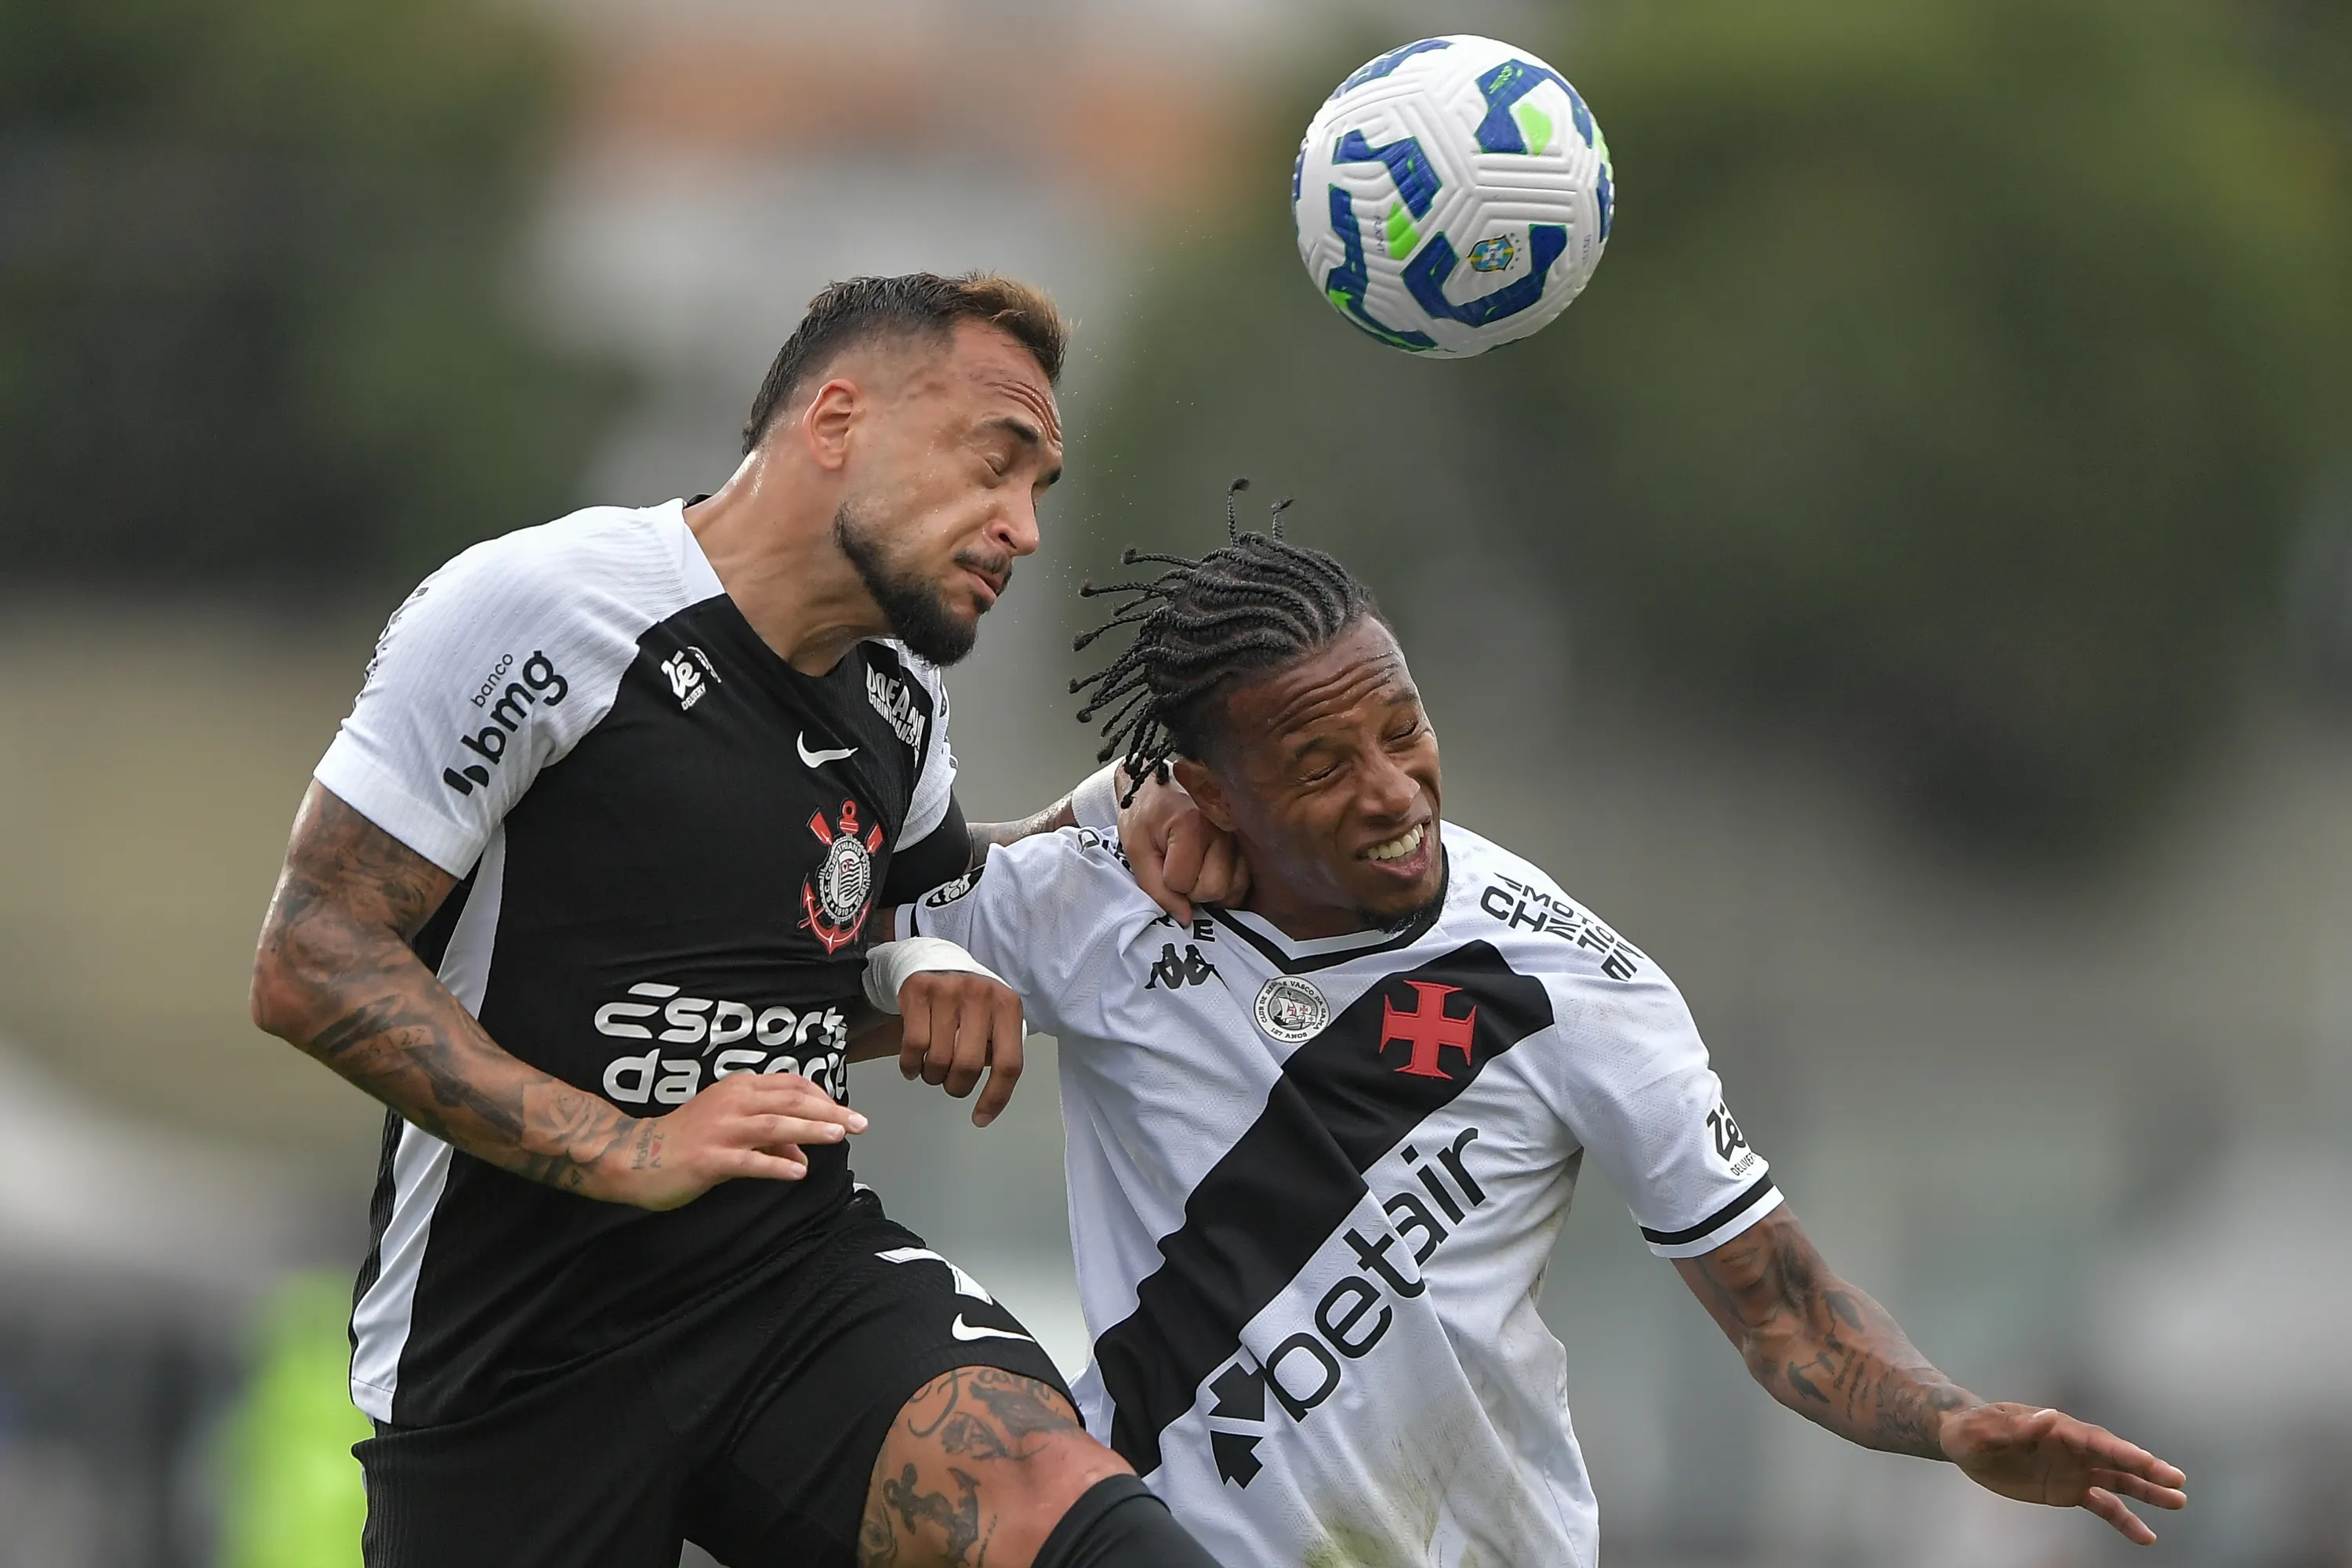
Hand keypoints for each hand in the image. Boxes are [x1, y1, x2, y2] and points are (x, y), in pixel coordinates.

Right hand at [595, 1071, 865, 1210]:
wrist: (636, 1156)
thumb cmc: (687, 1141)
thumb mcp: (732, 1131)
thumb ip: (770, 1138)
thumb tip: (803, 1155)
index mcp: (739, 1087)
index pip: (791, 1085)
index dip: (823, 1097)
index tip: (845, 1112)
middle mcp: (733, 1102)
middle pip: (790, 1101)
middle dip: (829, 1111)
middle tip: (859, 1123)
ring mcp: (721, 1129)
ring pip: (774, 1124)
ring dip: (810, 1130)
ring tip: (838, 1137)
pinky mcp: (709, 1158)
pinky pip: (749, 1161)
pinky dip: (775, 1165)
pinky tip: (797, 1172)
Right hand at [897, 969, 1025, 1127]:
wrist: (935, 963)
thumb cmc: (970, 1004)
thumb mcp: (994, 1020)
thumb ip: (998, 1050)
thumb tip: (990, 1099)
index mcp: (1008, 1005)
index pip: (1009, 1063)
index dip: (995, 1097)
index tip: (980, 1118)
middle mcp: (981, 994)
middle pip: (970, 1065)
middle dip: (957, 1087)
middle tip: (951, 1084)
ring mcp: (949, 990)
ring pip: (940, 1059)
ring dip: (933, 1077)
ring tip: (933, 1070)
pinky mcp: (919, 991)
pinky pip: (914, 1045)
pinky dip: (911, 1066)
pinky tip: (913, 1067)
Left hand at [1119, 770, 1247, 921]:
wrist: (1161, 787)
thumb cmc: (1146, 814)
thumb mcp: (1136, 848)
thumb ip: (1154, 886)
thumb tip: (1184, 918)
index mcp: (1192, 824)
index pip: (1180, 882)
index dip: (1165, 881)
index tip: (1159, 862)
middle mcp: (1224, 829)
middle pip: (1213, 889)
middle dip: (1191, 890)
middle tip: (1177, 871)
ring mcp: (1240, 838)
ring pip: (1233, 890)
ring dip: (1211, 891)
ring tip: (1194, 871)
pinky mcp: (1248, 846)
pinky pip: (1245, 883)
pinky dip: (1228, 887)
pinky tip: (1210, 874)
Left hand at [1941, 1402, 2186, 1544]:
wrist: (1965, 1442)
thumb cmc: (1972, 1431)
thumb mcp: (1985, 1430)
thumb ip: (2016, 1427)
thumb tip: (2047, 1417)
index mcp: (2056, 1428)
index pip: (2095, 1440)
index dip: (2121, 1451)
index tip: (2148, 1462)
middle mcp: (2073, 1447)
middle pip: (2115, 1458)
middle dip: (2146, 1469)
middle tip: (2177, 1481)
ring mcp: (2074, 1469)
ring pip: (2118, 1481)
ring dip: (2147, 1492)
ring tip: (2178, 1503)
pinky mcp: (2069, 1490)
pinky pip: (2103, 1506)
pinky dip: (2124, 1520)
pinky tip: (2146, 1536)